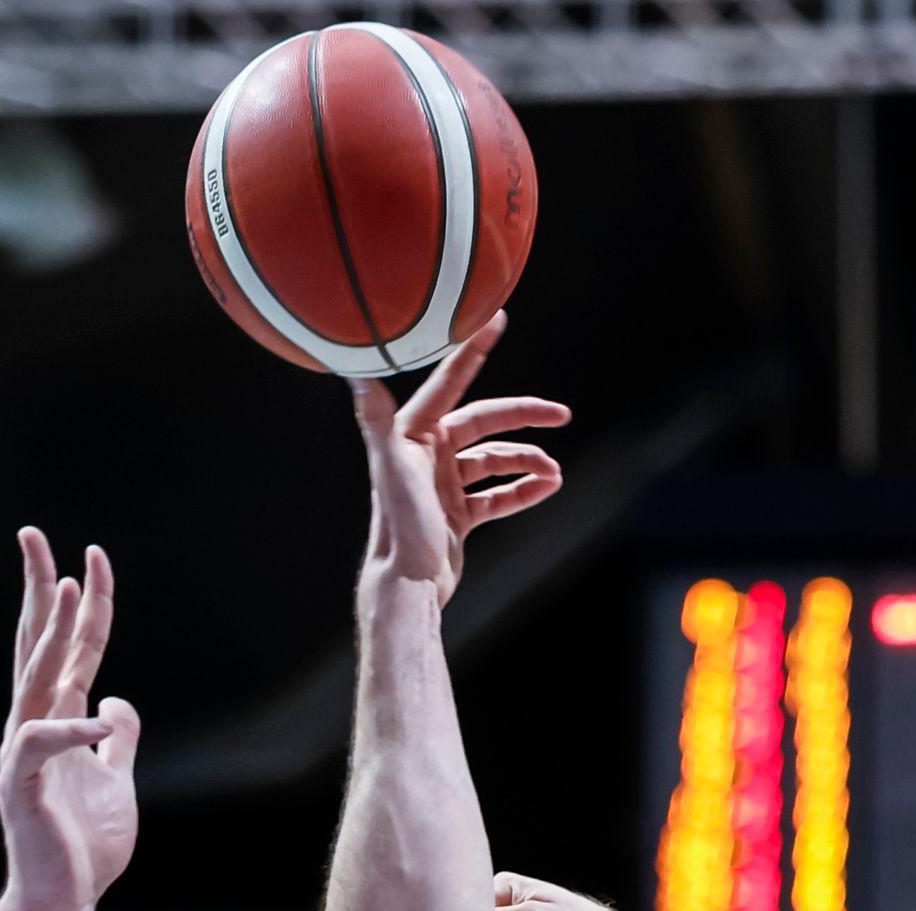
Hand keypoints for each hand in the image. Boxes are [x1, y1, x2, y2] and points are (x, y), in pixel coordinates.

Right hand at [0, 528, 140, 910]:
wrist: (65, 900)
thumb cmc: (84, 846)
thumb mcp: (116, 781)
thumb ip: (117, 740)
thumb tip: (118, 703)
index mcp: (58, 720)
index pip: (71, 648)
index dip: (85, 604)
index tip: (93, 556)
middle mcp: (34, 726)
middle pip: (37, 644)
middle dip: (38, 589)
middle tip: (34, 535)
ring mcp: (23, 754)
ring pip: (36, 680)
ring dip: (51, 635)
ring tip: (65, 589)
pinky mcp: (21, 787)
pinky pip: (41, 746)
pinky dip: (69, 730)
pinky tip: (99, 717)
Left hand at [351, 313, 569, 603]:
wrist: (406, 584)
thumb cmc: (399, 525)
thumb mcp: (393, 468)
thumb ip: (376, 419)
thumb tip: (354, 372)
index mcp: (412, 434)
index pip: (450, 383)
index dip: (474, 352)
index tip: (496, 321)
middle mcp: (427, 453)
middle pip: (483, 423)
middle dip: (523, 417)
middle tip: (561, 414)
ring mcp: (443, 484)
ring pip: (495, 461)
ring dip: (527, 463)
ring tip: (554, 474)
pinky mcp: (457, 514)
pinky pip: (497, 495)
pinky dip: (522, 491)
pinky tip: (547, 489)